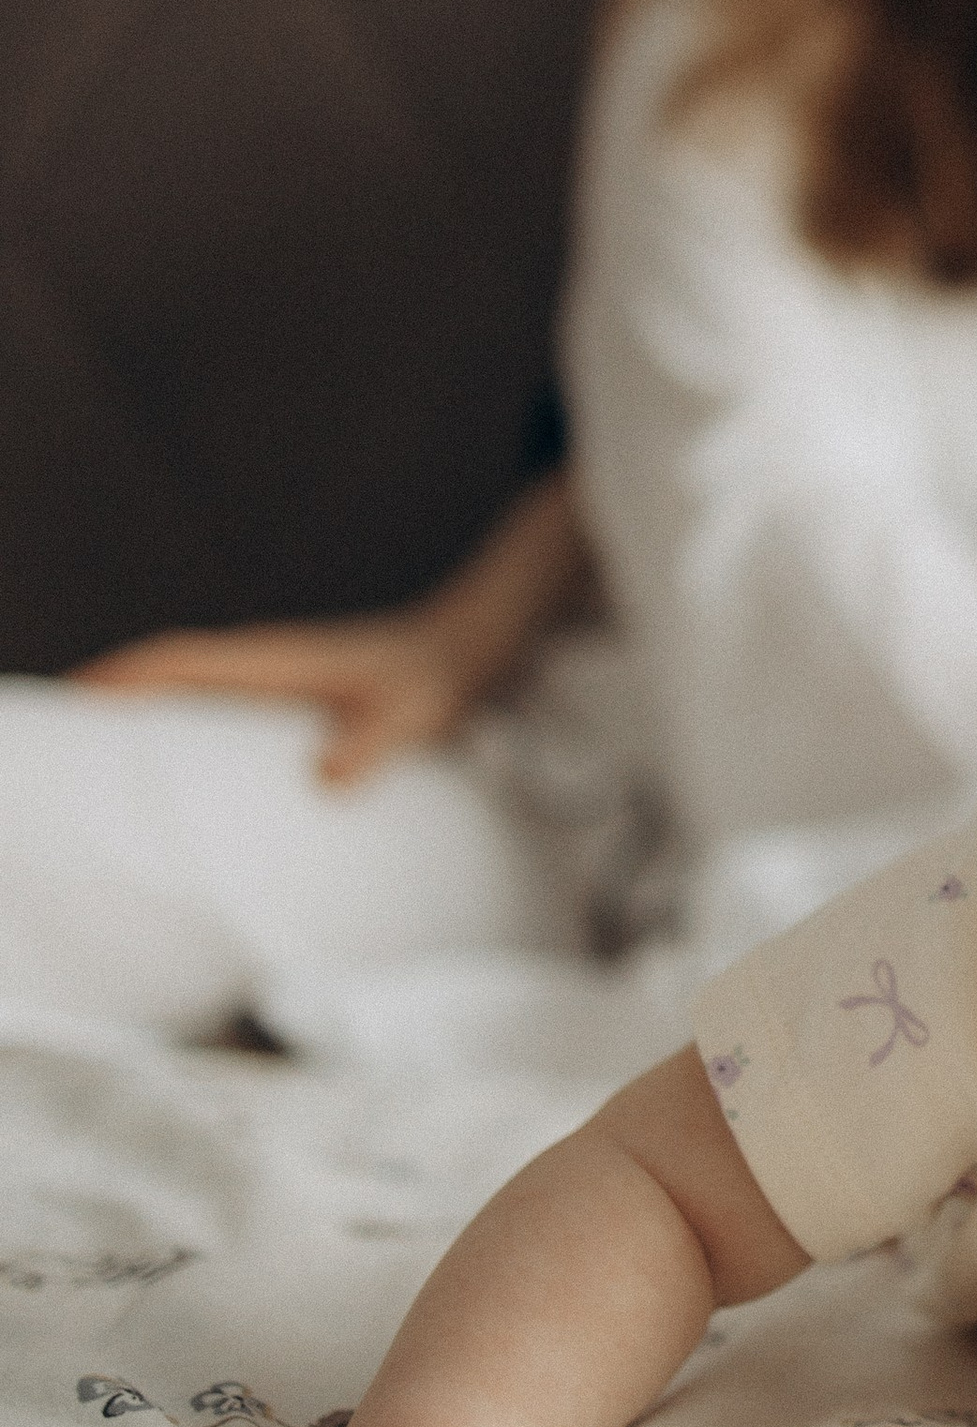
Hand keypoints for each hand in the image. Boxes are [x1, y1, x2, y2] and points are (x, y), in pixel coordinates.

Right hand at [74, 610, 478, 785]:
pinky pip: (213, 704)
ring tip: (94, 764)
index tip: (72, 698)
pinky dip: (178, 723)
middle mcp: (260, 661)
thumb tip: (323, 779)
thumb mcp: (411, 715)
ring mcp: (268, 676)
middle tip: (61, 746)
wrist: (464, 647)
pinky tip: (170, 768)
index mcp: (273, 659)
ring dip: (138, 711)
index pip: (179, 660)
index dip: (122, 677)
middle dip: (107, 696)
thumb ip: (371, 746)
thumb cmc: (435, 676)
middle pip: (163, 672)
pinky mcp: (282, 695)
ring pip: (184, 688)